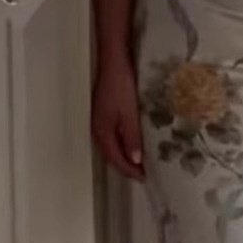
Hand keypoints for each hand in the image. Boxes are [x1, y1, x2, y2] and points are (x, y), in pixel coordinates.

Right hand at [92, 57, 144, 179]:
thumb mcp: (130, 113)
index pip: (116, 159)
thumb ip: (132, 137)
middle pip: (111, 156)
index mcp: (103, 132)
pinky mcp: (103, 114)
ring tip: (139, 164)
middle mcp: (97, 130)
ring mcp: (99, 122)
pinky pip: (111, 138)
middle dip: (126, 167)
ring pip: (110, 147)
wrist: (113, 63)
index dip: (129, 171)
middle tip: (143, 175)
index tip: (144, 179)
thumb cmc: (121, 86)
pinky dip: (121, 146)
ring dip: (123, 158)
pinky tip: (130, 145)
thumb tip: (135, 161)